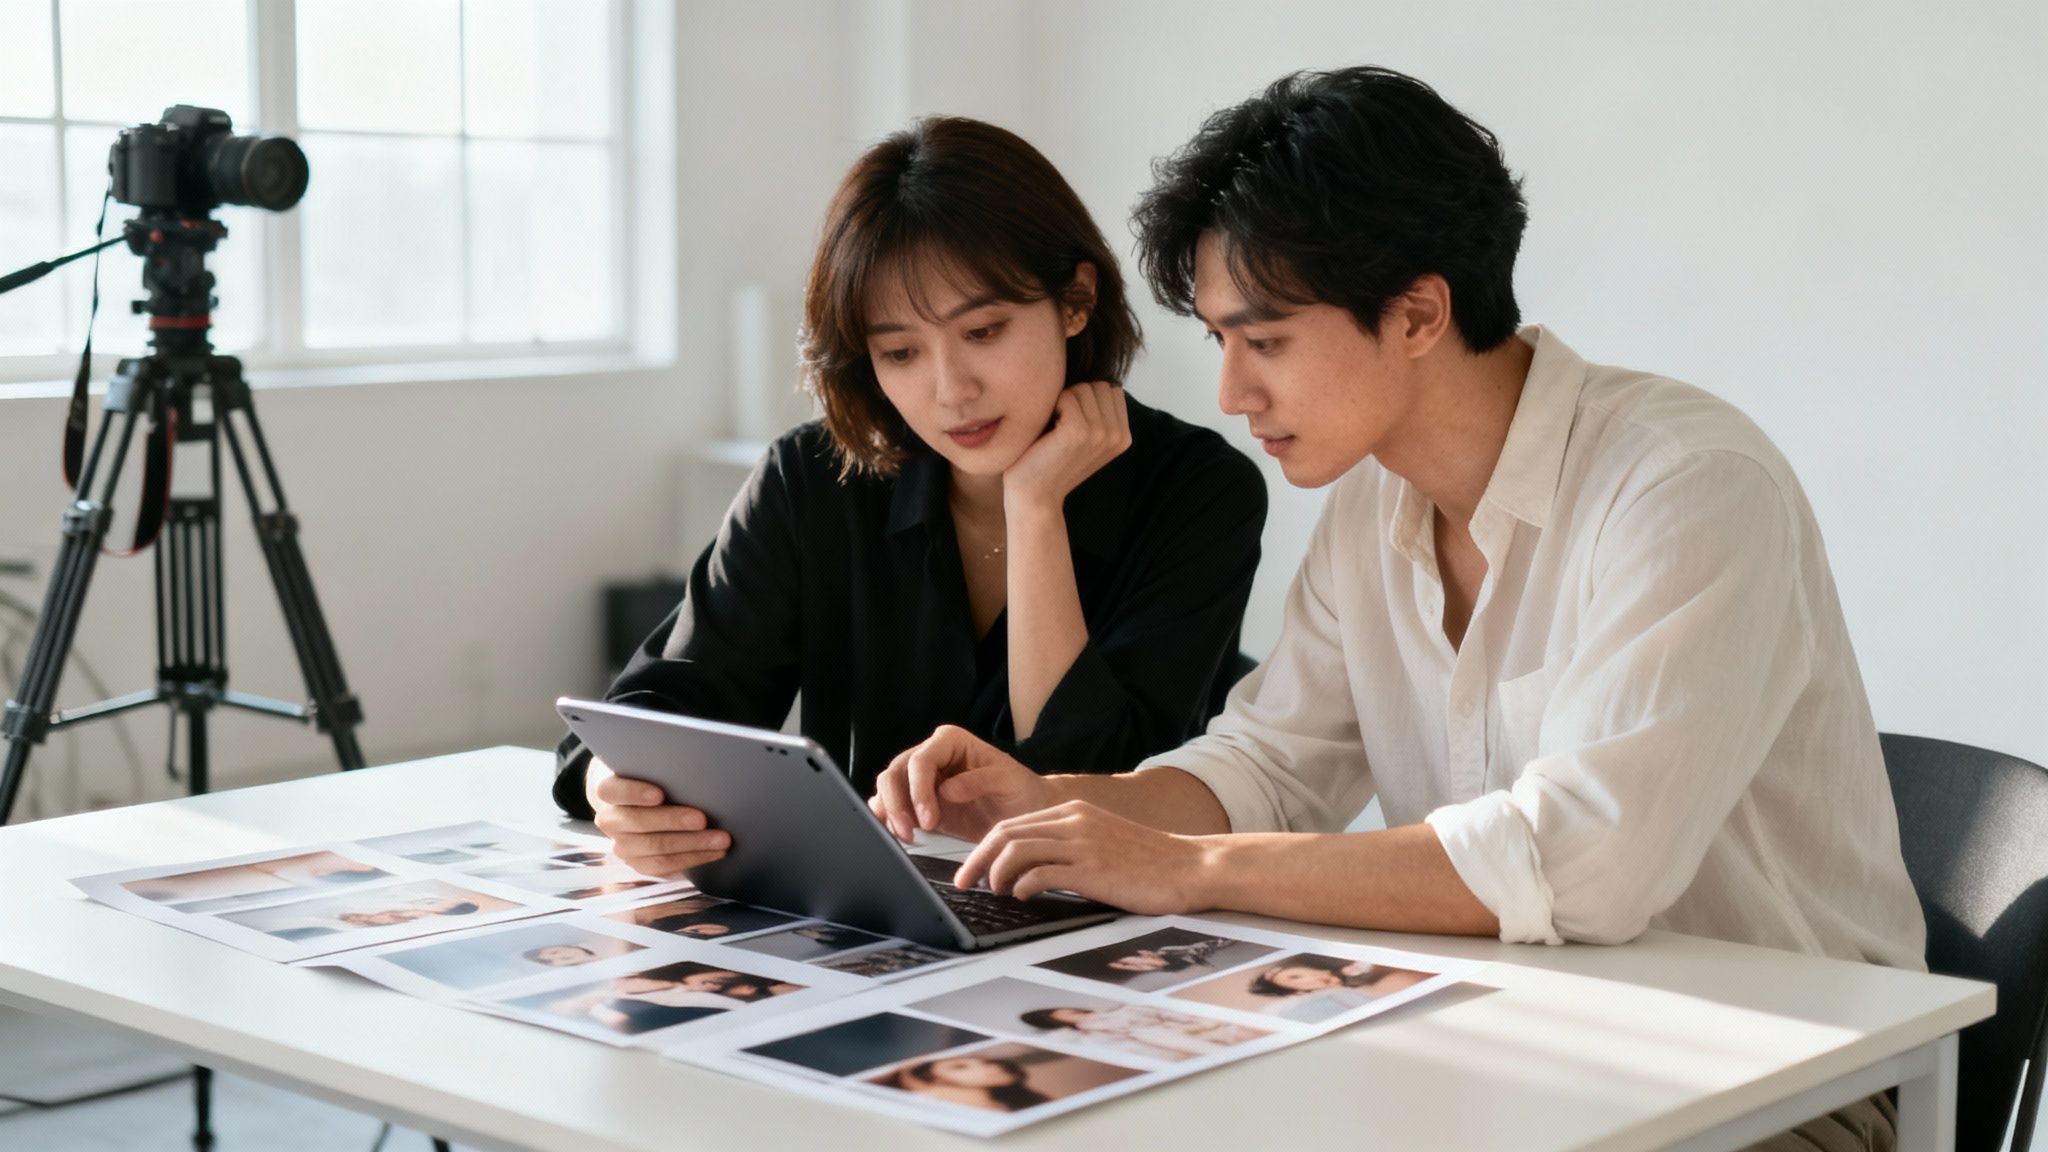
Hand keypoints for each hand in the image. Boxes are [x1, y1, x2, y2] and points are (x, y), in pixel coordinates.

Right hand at [585, 757, 729, 876]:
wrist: (635, 804)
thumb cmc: (649, 779)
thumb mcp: (649, 768)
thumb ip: (661, 769)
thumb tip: (694, 771)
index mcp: (608, 791)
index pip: (612, 791)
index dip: (635, 793)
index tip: (659, 794)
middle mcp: (610, 820)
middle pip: (639, 823)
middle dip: (674, 821)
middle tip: (702, 819)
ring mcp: (622, 845)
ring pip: (656, 849)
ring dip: (692, 844)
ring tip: (720, 839)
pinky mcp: (638, 863)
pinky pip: (665, 866)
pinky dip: (693, 858)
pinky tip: (715, 852)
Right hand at [868, 726, 1055, 842]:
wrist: (1025, 812)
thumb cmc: (1021, 791)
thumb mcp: (1009, 782)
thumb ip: (980, 781)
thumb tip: (946, 790)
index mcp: (951, 742)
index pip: (921, 761)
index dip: (918, 790)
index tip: (929, 820)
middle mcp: (932, 756)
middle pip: (896, 772)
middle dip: (896, 803)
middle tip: (908, 832)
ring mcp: (923, 780)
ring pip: (889, 789)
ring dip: (889, 812)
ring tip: (904, 836)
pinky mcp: (919, 802)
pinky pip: (893, 806)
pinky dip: (889, 819)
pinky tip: (896, 833)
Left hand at [954, 800, 1213, 914]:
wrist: (1191, 867)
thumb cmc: (1149, 862)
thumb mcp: (1102, 841)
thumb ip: (1069, 848)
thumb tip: (1030, 871)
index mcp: (1073, 812)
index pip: (1013, 824)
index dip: (984, 847)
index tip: (972, 870)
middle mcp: (1073, 821)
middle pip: (1006, 833)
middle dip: (978, 859)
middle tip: (965, 883)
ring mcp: (1082, 843)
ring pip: (1017, 849)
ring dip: (996, 874)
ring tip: (994, 893)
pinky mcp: (1092, 868)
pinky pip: (1041, 873)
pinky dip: (1023, 886)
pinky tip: (1022, 897)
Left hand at [1001, 382, 1130, 511]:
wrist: (1033, 496)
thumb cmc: (1050, 460)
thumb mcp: (1083, 436)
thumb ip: (1097, 411)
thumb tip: (1098, 376)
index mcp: (1123, 436)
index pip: (1110, 388)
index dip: (1085, 400)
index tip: (1070, 426)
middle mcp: (1118, 435)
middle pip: (1099, 385)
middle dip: (1076, 399)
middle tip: (1060, 429)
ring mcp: (1101, 434)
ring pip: (1083, 387)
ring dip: (1063, 403)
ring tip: (1054, 431)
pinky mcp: (1080, 431)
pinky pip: (1066, 396)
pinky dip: (1051, 407)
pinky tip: (1047, 433)